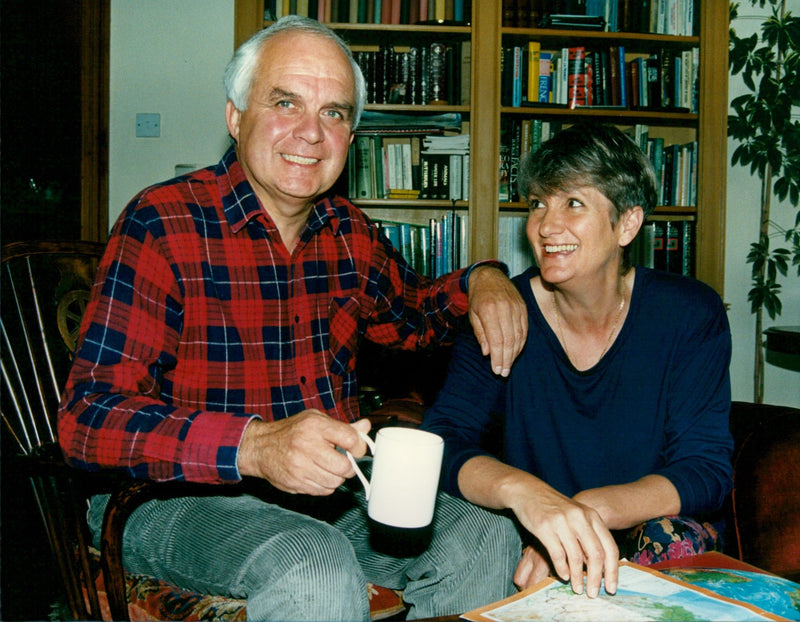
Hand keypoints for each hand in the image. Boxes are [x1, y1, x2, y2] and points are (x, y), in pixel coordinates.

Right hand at [237, 411, 370, 494]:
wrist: (261, 447)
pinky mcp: (296, 483)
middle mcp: (307, 446)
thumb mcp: (316, 420)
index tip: (356, 449)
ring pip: (335, 482)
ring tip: (328, 468)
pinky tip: (317, 474)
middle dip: (348, 467)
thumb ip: (342, 426)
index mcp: (315, 426)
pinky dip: (325, 485)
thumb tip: (365, 426)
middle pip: (344, 466)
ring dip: (336, 477)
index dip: (359, 446)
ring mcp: (300, 467)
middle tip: (343, 462)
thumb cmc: (292, 431)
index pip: (350, 439)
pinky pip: (323, 491)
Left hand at [467, 265, 526, 375]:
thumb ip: (480, 334)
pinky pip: (524, 329)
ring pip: (519, 336)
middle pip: (509, 340)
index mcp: (488, 310)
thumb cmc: (478, 298)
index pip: (497, 340)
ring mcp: (516, 307)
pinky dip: (521, 343)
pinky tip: (515, 352)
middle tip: (503, 372)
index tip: (496, 370)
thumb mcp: (472, 315)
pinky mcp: (523, 308)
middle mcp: (504, 309)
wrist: (489, 276)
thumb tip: (487, 353)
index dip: (498, 357)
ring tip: (508, 365)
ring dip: (514, 354)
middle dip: (506, 359)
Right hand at [510, 482, 618, 597]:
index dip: (612, 571)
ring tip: (577, 588)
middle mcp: (579, 518)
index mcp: (591, 516)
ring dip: (578, 577)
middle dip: (597, 578)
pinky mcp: (545, 527)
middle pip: (596, 555)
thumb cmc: (554, 507)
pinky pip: (557, 554)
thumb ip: (588, 536)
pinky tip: (563, 575)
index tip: (611, 588)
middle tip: (593, 593)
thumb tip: (598, 566)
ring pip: (576, 557)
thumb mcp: (576, 516)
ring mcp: (562, 522)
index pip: (609, 547)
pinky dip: (562, 569)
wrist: (528, 491)